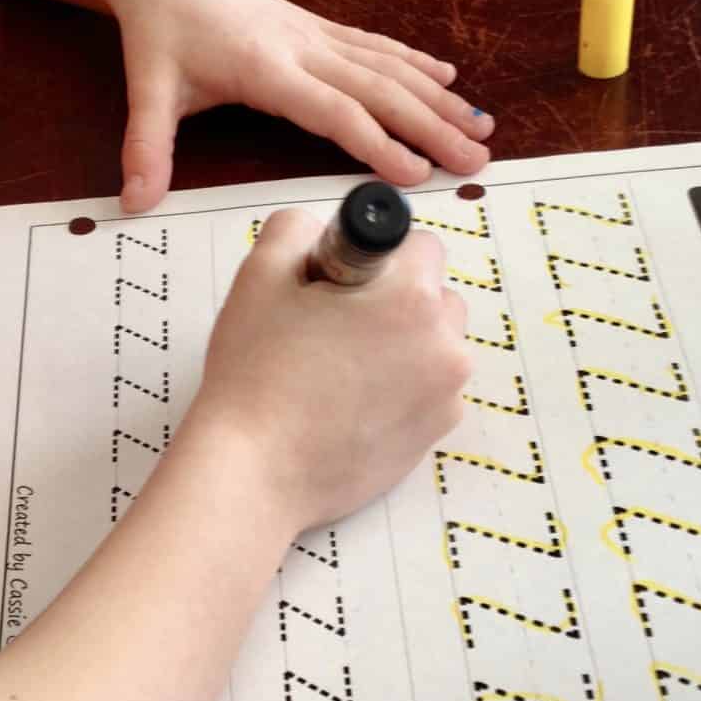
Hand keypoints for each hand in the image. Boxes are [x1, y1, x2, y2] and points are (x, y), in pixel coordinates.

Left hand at [104, 0, 492, 211]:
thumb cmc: (158, 33)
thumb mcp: (148, 91)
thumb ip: (146, 149)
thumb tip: (135, 202)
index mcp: (267, 68)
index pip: (334, 111)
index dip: (376, 143)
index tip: (415, 175)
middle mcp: (302, 47)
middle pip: (379, 90)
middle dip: (431, 127)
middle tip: (476, 161)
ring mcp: (314, 33)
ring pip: (389, 67)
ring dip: (437, 98)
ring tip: (482, 128)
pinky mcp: (316, 26)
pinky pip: (376, 46)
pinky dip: (416, 64)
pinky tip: (447, 80)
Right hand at [193, 209, 469, 531]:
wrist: (255, 471)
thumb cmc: (255, 373)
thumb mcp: (260, 276)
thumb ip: (297, 229)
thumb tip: (324, 232)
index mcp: (411, 297)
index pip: (419, 245)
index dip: (375, 257)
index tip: (339, 285)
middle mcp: (445, 345)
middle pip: (434, 296)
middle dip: (394, 300)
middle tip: (334, 329)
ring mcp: (446, 396)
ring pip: (434, 345)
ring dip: (402, 345)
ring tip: (341, 370)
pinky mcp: (435, 435)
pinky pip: (429, 391)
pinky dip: (401, 389)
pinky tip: (350, 405)